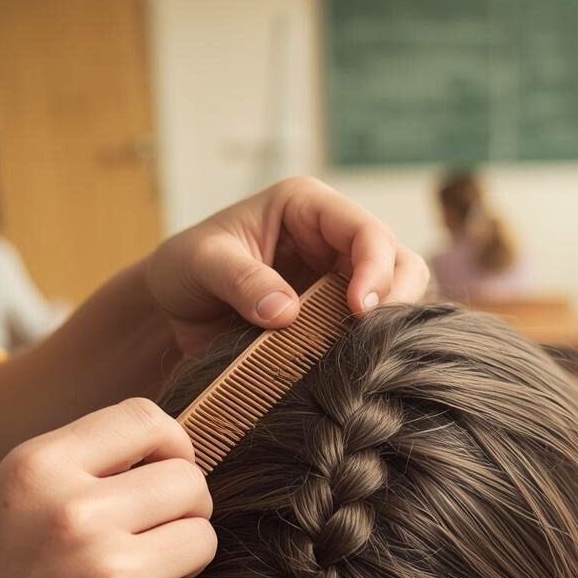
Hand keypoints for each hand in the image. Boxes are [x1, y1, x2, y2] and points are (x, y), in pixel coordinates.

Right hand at [0, 399, 216, 577]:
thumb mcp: (14, 503)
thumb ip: (85, 469)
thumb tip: (176, 450)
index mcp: (37, 468)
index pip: (146, 419)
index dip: (171, 444)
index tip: (163, 471)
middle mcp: (74, 513)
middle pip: (189, 480)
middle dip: (182, 508)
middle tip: (148, 536)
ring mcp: (108, 572)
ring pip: (202, 536)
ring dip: (179, 558)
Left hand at [145, 177, 428, 354]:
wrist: (175, 312)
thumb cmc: (186, 271)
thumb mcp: (201, 264)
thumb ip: (241, 280)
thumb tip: (286, 313)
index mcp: (309, 207)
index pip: (367, 231)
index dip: (375, 270)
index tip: (358, 312)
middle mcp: (337, 240)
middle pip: (401, 264)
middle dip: (395, 301)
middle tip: (369, 340)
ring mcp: (345, 281)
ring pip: (400, 300)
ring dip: (389, 329)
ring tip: (360, 358)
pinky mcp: (343, 319)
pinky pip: (379, 333)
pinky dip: (374, 352)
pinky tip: (352, 371)